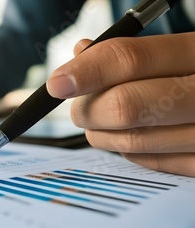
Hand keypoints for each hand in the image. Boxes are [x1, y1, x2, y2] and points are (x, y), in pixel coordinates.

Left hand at [47, 33, 194, 176]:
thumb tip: (80, 55)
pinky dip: (127, 152)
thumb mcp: (183, 51)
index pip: (131, 59)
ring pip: (132, 141)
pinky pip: (151, 164)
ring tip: (97, 122)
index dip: (85, 72)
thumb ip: (132, 52)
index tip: (58, 83)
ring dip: (99, 133)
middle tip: (79, 107)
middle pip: (126, 105)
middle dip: (88, 108)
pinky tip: (127, 137)